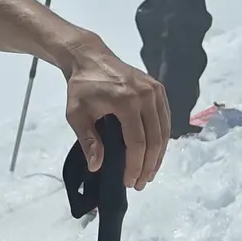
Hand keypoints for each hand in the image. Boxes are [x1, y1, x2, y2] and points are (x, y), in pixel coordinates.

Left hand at [63, 33, 169, 189]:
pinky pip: (165, 119)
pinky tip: (154, 153)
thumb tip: (97, 166)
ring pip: (164, 131)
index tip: (129, 182)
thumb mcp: (76, 113)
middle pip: (155, 139)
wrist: (89, 57)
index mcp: (126, 100)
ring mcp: (155, 90)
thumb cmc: (82, 85)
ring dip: (158, 155)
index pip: (137, 141)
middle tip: (140, 183)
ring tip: (148, 173)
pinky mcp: (158, 88)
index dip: (135, 165)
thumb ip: (87, 140)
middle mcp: (146, 94)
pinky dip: (161, 139)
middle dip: (149, 165)